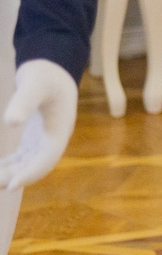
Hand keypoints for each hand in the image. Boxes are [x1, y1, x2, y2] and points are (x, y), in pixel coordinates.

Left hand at [0, 60, 77, 190]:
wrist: (52, 68)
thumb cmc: (44, 74)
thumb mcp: (34, 84)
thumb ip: (23, 101)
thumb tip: (10, 122)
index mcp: (59, 130)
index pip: (47, 158)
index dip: (30, 173)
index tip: (10, 186)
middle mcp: (54, 138)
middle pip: (37, 165)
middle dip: (17, 177)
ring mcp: (45, 139)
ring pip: (29, 164)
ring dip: (12, 173)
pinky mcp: (35, 137)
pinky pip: (24, 157)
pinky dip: (11, 165)